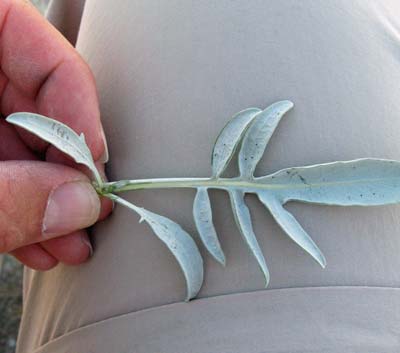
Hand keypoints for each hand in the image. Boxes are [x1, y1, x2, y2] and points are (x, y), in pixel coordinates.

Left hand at [0, 0, 111, 269]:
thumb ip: (3, 196)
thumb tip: (77, 205)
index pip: (23, 37)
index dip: (69, 97)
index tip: (92, 158)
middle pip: (28, 98)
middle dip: (63, 164)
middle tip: (87, 208)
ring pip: (14, 142)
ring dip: (46, 197)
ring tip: (69, 242)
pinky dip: (17, 207)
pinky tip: (38, 242)